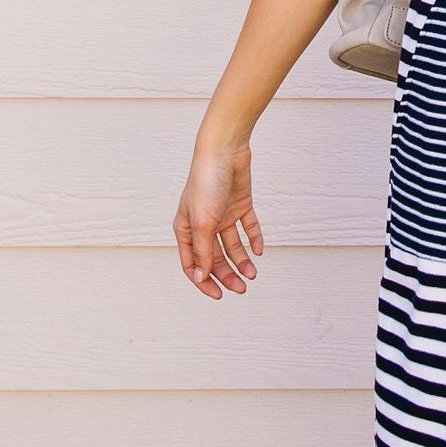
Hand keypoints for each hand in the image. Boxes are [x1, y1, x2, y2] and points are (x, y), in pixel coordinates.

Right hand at [174, 135, 263, 298]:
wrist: (225, 151)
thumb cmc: (206, 183)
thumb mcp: (203, 223)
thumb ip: (203, 251)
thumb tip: (201, 277)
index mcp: (186, 229)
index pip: (192, 264)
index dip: (204, 281)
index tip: (219, 295)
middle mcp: (203, 224)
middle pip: (214, 258)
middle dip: (227, 274)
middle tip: (242, 288)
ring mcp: (222, 214)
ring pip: (232, 246)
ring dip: (241, 261)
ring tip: (252, 274)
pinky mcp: (240, 205)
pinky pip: (248, 227)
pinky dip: (253, 239)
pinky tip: (259, 251)